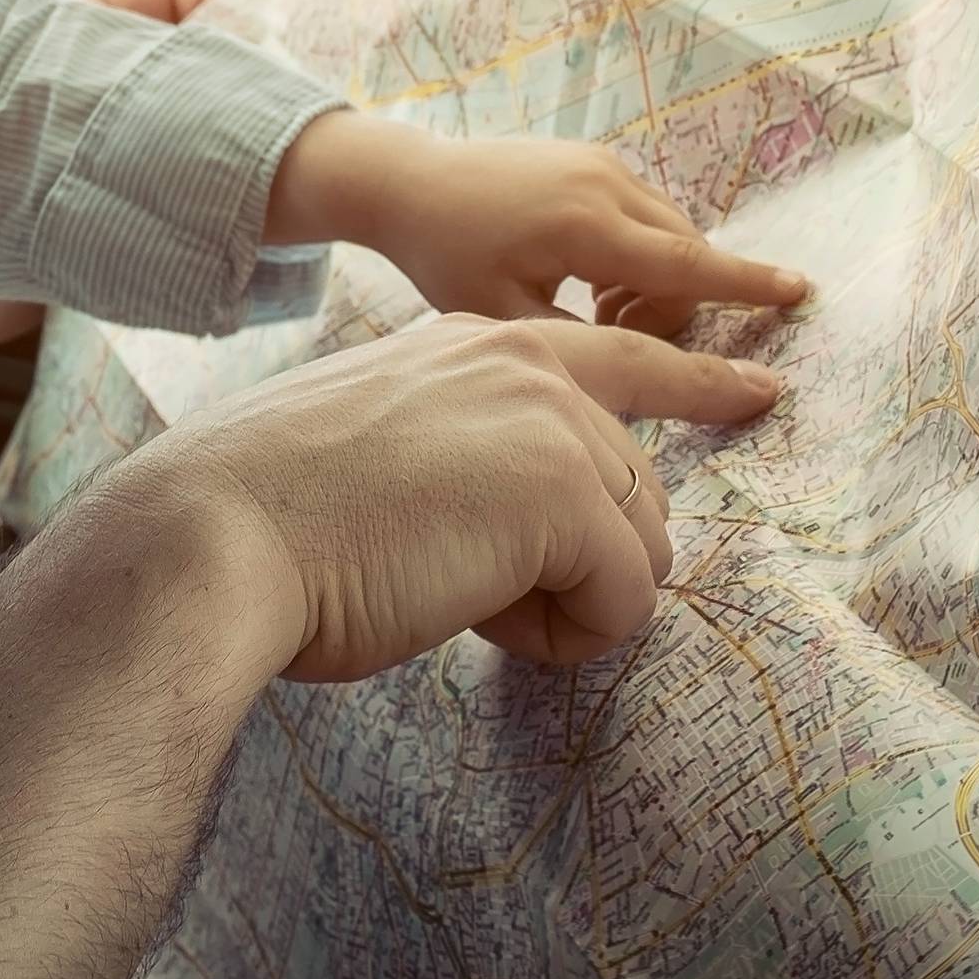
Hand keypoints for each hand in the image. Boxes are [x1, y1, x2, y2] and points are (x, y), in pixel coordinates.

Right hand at [106, 314, 781, 680]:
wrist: (216, 535)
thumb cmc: (270, 520)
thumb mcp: (384, 453)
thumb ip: (468, 459)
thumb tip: (527, 530)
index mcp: (471, 340)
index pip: (617, 357)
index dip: (698, 381)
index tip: (762, 388)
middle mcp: (523, 358)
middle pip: (635, 484)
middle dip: (575, 561)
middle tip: (465, 588)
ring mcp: (551, 417)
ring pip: (640, 545)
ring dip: (566, 600)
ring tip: (456, 597)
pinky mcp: (567, 491)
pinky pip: (627, 599)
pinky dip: (568, 638)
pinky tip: (477, 618)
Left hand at [260, 113, 812, 333]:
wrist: (412, 183)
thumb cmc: (448, 258)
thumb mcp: (505, 319)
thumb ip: (580, 345)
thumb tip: (643, 367)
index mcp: (584, 224)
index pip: (686, 262)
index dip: (745, 283)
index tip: (800, 289)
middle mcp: (605, 182)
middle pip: (686, 256)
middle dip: (674, 305)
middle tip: (613, 329)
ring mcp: (603, 164)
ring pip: (673, 235)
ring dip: (656, 281)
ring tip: (594, 306)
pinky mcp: (597, 159)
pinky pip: (649, 215)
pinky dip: (639, 255)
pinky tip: (589, 278)